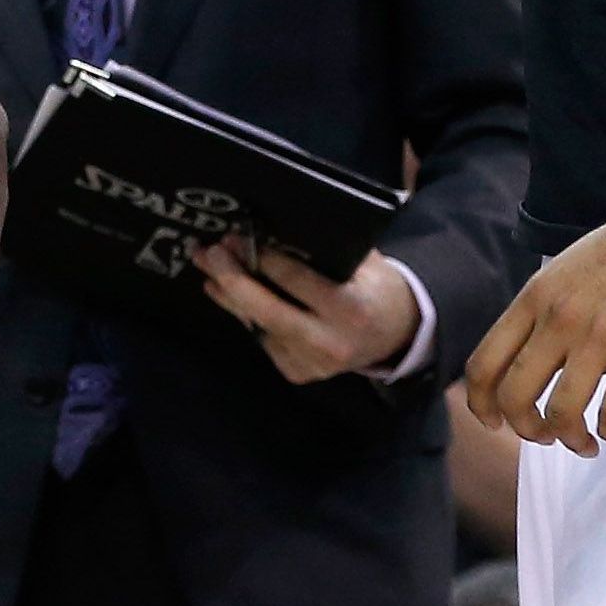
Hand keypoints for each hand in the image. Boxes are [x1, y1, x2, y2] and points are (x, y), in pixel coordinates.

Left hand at [195, 239, 423, 382]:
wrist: (396, 334)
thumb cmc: (377, 288)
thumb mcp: (363, 261)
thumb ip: (325, 249)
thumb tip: (273, 231)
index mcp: (350, 307)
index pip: (296, 281)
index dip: (264, 258)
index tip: (239, 237)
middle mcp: (329, 341)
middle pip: (267, 310)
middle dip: (233, 280)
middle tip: (208, 253)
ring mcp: (312, 364)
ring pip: (259, 327)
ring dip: (231, 298)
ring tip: (209, 272)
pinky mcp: (299, 374)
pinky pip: (264, 340)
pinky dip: (249, 317)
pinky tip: (234, 298)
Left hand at [462, 180, 605, 453]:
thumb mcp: (576, 265)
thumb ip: (554, 307)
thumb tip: (545, 353)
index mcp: (539, 294)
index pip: (484, 362)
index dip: (482, 405)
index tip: (498, 423)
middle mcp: (561, 316)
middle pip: (514, 396)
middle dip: (525, 430)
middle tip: (546, 437)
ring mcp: (602, 333)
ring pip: (561, 413)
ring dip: (571, 440)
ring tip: (586, 443)